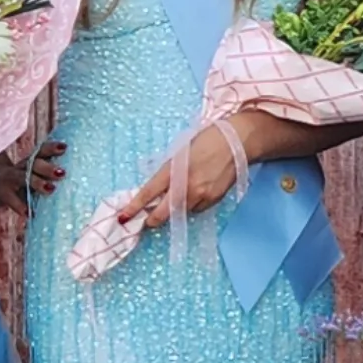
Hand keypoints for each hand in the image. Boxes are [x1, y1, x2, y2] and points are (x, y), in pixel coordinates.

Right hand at [0, 140, 65, 210]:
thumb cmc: (15, 182)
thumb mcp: (28, 176)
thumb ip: (45, 177)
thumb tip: (73, 187)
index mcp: (30, 163)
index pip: (41, 152)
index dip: (52, 149)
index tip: (65, 147)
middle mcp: (20, 168)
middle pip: (34, 164)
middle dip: (48, 168)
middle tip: (62, 173)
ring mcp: (8, 179)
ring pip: (23, 178)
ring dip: (37, 183)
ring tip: (51, 189)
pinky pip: (10, 199)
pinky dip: (19, 206)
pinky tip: (28, 213)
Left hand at [119, 122, 246, 229]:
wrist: (239, 141)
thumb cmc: (208, 140)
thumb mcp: (181, 152)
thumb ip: (169, 171)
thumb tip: (157, 189)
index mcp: (174, 170)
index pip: (149, 193)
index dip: (134, 207)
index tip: (123, 217)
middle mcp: (187, 186)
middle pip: (163, 213)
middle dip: (151, 220)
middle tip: (145, 221)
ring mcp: (202, 196)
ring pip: (180, 212)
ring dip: (174, 210)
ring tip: (179, 196)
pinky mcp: (214, 200)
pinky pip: (196, 209)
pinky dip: (191, 205)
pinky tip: (196, 192)